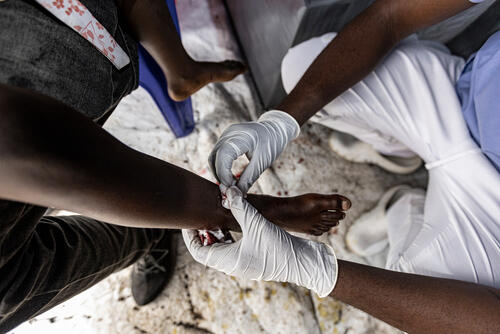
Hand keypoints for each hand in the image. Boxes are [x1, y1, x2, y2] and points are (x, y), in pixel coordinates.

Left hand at [182, 187, 337, 297]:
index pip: (198, 250)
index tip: (189, 220)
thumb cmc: (279, 249)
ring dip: (219, 232)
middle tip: (205, 214)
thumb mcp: (256, 224)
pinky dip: (232, 235)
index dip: (190, 235)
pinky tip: (239, 221)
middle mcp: (233, 264)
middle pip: (208, 249)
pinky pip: (236, 247)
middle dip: (205, 231)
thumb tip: (226, 190)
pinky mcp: (255, 259)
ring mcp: (244, 263)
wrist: (304, 264)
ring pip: (223, 248)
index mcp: (228, 260)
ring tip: (220, 215)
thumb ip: (240, 206)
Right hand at [208, 110, 299, 193]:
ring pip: (214, 157)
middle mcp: (230, 133)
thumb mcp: (262, 163)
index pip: (223, 154)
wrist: (275, 129)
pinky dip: (221, 167)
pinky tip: (231, 177)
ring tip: (232, 185)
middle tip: (231, 190)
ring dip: (219, 173)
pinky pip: (218, 154)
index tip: (230, 188)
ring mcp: (226, 135)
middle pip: (215, 157)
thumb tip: (236, 194)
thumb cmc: (272, 144)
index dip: (223, 173)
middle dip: (220, 176)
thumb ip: (248, 179)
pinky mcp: (225, 139)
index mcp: (242, 136)